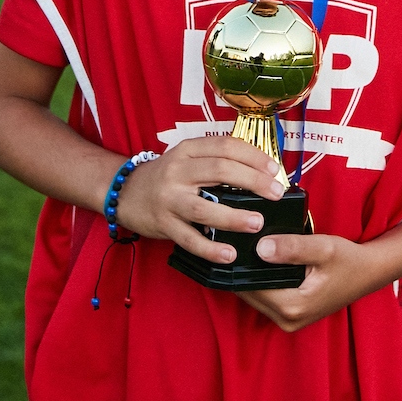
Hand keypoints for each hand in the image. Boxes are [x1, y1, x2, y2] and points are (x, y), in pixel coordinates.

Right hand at [114, 136, 285, 264]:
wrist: (126, 193)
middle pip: (219, 171)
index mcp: (187, 150)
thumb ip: (216, 161)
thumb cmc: (168, 176)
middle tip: (275, 193)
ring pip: (204, 207)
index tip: (274, 169)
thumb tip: (261, 172)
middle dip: (252, 181)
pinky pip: (189, 239)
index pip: (225, 146)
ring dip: (233, 217)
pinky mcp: (163, 224)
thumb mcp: (188, 158)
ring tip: (257, 223)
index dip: (253, 156)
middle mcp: (177, 171)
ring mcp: (169, 199)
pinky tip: (229, 254)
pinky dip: (210, 249)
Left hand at [238, 233, 375, 331]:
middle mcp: (288, 320)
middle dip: (244, 269)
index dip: (241, 264)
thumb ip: (292, 248)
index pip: (250, 286)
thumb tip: (260, 248)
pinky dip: (262, 280)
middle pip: (249, 293)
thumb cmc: (348, 260)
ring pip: (255, 296)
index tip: (236, 241)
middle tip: (240, 240)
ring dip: (252, 275)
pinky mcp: (291, 316)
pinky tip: (264, 260)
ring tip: (251, 247)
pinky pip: (266, 297)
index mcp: (293, 306)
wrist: (368, 273)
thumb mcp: (323, 248)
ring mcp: (289, 320)